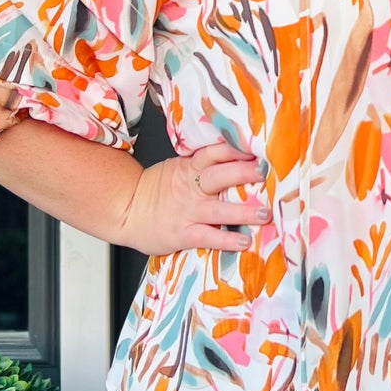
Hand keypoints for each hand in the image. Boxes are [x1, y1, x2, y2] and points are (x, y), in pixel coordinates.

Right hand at [117, 141, 271, 256]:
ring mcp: (188, 211)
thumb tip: (238, 157)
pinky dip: (226, 240)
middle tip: (265, 173)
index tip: (257, 148)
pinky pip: (208, 237)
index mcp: (190, 168)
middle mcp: (192, 188)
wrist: (125, 211)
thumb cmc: (155, 190)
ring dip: (244, 211)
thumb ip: (203, 164)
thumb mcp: (177, 168)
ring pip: (219, 210)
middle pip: (220, 176)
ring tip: (264, 214)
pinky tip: (243, 242)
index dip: (235, 149)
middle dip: (244, 174)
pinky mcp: (183, 234)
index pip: (214, 153)